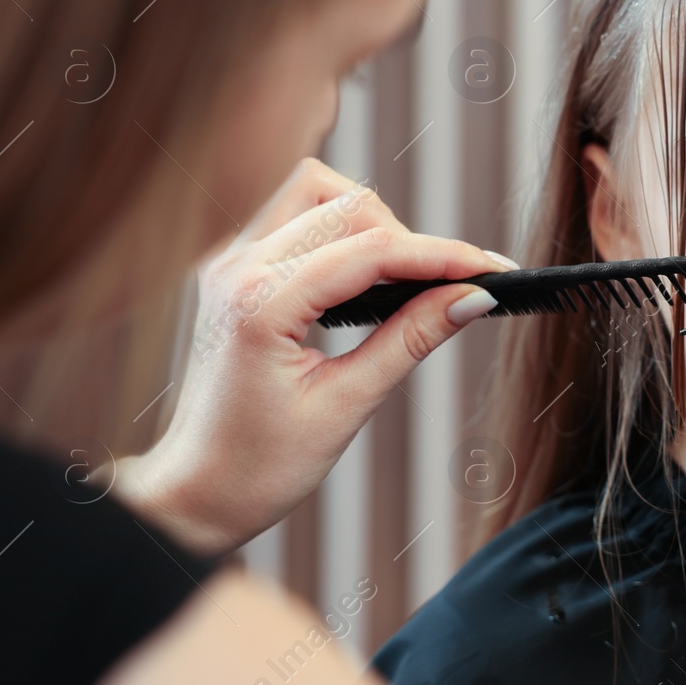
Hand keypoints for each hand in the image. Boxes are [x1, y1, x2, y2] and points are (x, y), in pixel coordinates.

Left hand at [113, 158, 511, 555]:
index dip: (442, 256)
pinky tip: (365, 278)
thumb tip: (473, 299)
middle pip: (347, 205)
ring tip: (405, 279)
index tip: (492, 269)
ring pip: (318, 193)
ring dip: (371, 223)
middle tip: (452, 288)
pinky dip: (341, 233)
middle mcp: (238, 267)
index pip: (372, 250)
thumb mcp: (345, 406)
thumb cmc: (258, 465)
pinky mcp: (234, 268)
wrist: (193, 491)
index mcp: (260, 303)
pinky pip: (295, 216)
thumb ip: (410, 340)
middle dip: (410, 240)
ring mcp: (230, 261)